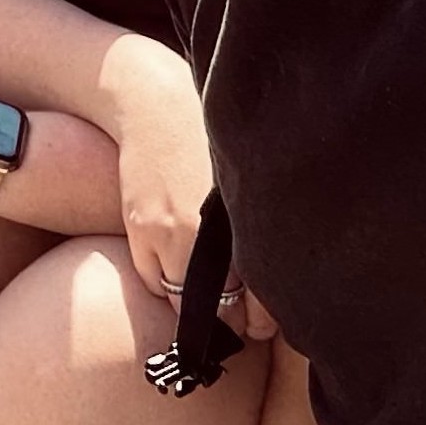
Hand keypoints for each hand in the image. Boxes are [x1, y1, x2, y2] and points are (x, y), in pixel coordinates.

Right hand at [97, 49, 261, 331]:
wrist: (152, 100)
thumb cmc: (208, 135)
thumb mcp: (245, 178)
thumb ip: (262, 222)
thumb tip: (284, 273)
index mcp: (246, 218)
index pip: (264, 294)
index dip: (268, 318)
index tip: (271, 323)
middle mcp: (210, 232)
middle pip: (228, 307)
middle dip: (240, 321)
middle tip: (252, 324)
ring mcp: (170, 233)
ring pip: (186, 303)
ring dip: (199, 308)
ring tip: (214, 299)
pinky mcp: (141, 229)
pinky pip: (155, 281)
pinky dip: (165, 282)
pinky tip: (175, 263)